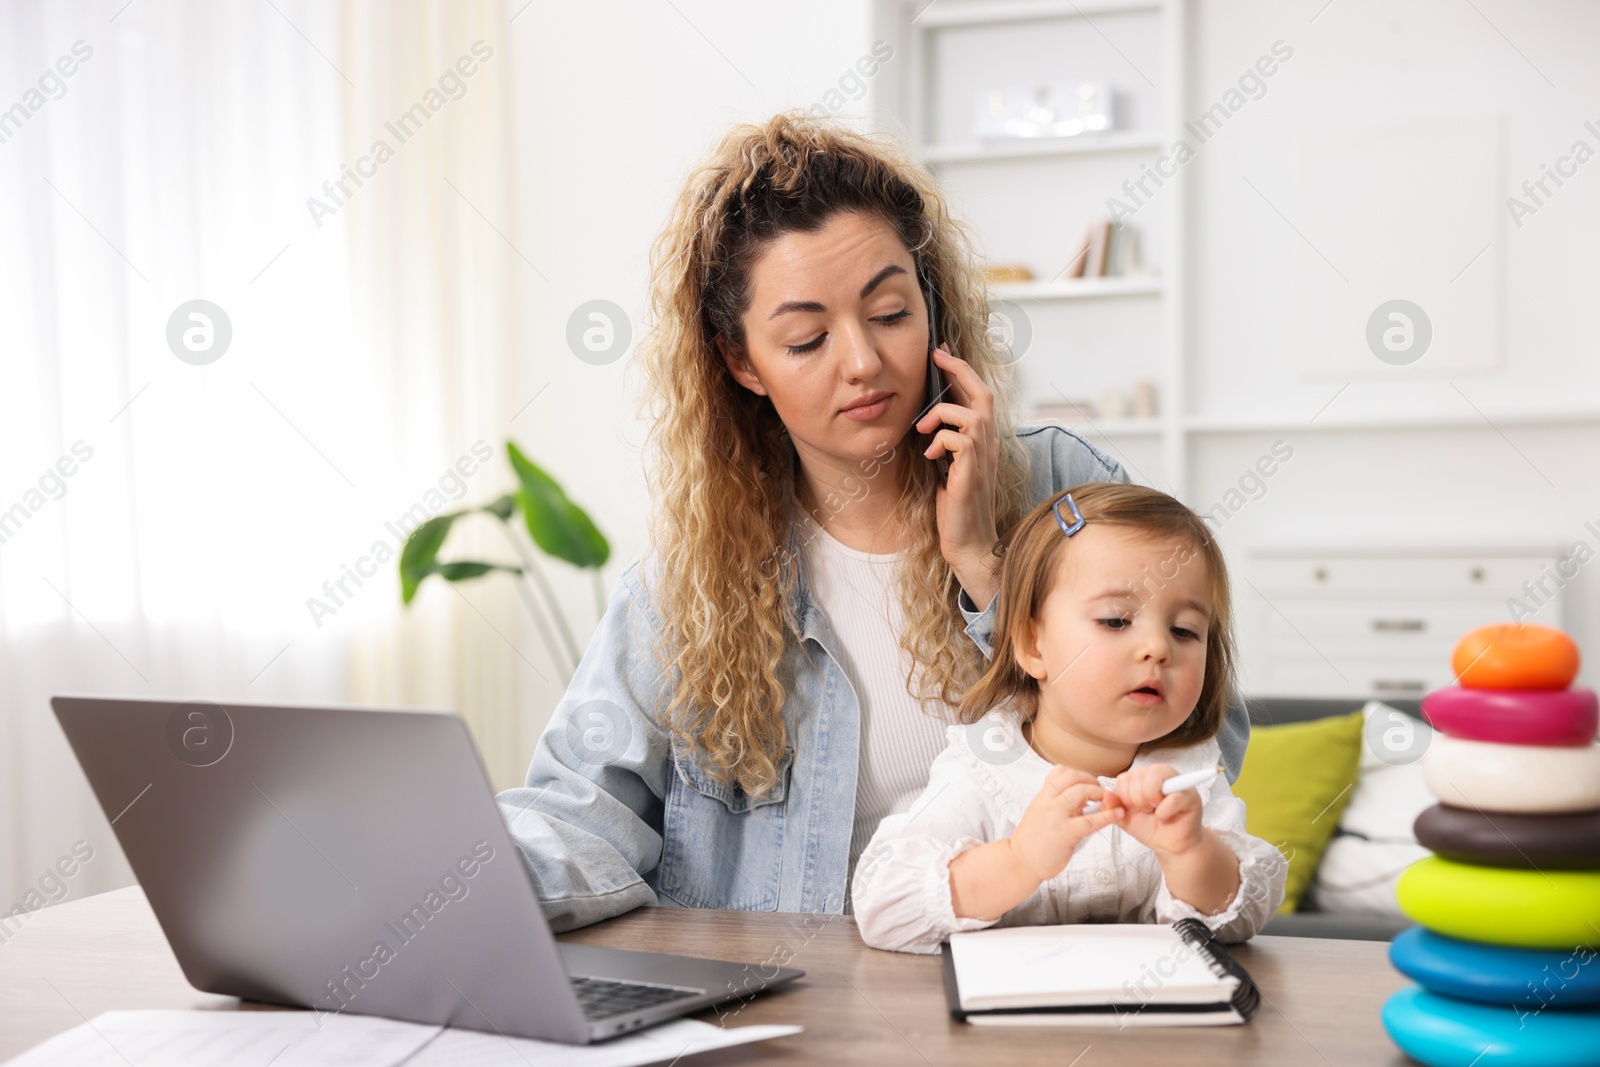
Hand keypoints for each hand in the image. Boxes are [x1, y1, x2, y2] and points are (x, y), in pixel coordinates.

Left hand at [915, 347, 1000, 601]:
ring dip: (942, 413)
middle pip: (984, 394)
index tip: (941, 354)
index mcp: (983, 443)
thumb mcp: (947, 467)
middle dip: (959, 370)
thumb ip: (944, 443)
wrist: (969, 545)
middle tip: (936, 357)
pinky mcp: (972, 474)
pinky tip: (930, 456)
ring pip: (973, 414)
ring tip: (922, 429)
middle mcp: (989, 446)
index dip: (963, 372)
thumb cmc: (956, 509)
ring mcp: (983, 460)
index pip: (980, 397)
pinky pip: (960, 440)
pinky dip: (940, 440)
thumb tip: (926, 421)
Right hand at [1009, 766, 1124, 882]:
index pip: (1060, 770)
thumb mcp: (1041, 812)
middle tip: (1099, 793)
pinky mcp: (1066, 833)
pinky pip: (1090, 820)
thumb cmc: (1033, 839)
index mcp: (1042, 795)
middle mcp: (1048, 801)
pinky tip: (1117, 814)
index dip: (1079, 774)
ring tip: (1105, 802)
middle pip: (1073, 776)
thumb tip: (1083, 797)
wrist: (1020, 860)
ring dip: (1099, 793)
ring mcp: (1056, 816)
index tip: (1087, 784)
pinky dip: (1107, 815)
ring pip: (1081, 791)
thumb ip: (1058, 802)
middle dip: (1091, 781)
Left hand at [1097, 763, 1205, 856]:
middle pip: (1140, 775)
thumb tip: (1106, 795)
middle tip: (1146, 811)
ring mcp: (1178, 783)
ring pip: (1156, 778)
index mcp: (1144, 776)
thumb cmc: (1150, 828)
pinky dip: (1164, 811)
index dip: (1125, 796)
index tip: (1134, 809)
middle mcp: (1161, 774)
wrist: (1170, 846)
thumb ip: (1114, 807)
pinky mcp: (1191, 796)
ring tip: (1155, 811)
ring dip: (1150, 800)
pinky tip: (1165, 817)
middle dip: (1137, 799)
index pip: (1126, 777)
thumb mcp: (1126, 818)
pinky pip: (1173, 798)